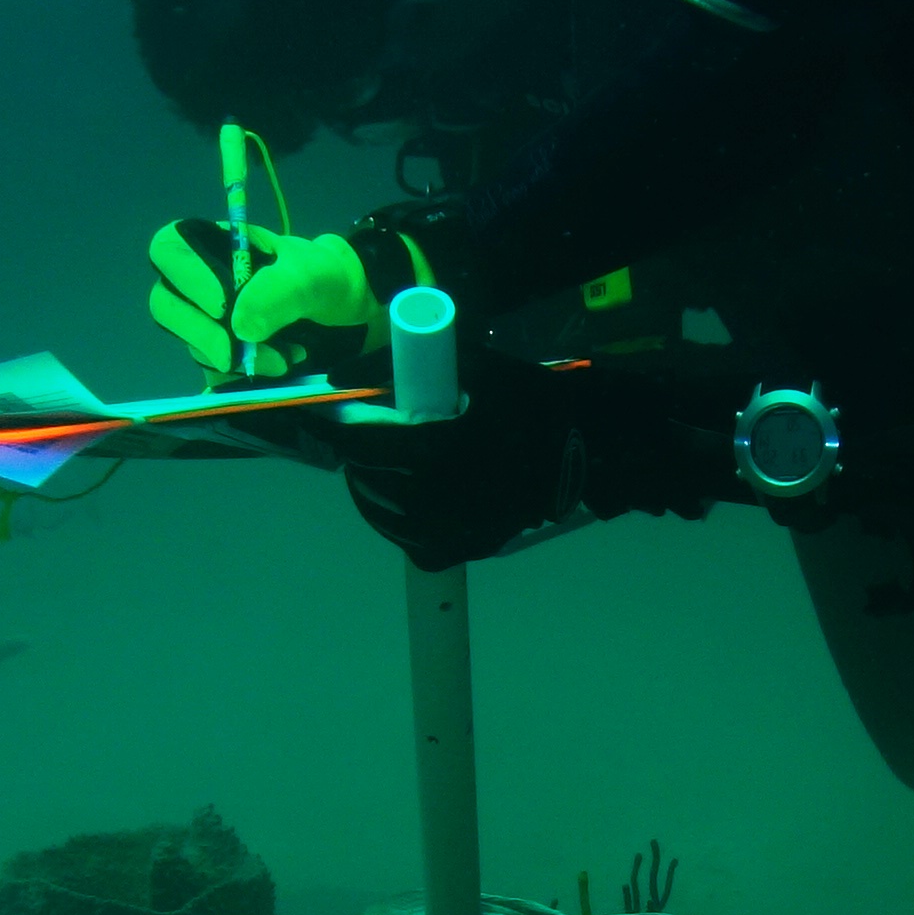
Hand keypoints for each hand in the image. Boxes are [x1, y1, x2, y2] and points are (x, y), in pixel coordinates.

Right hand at [145, 220, 414, 381]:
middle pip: (165, 304)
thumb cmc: (325, 279)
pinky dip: (239, 383)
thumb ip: (280, 289)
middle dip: (200, 332)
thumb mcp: (314, 275)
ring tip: (284, 359)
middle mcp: (203, 287)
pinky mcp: (222, 362)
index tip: (220, 303)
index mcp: (216, 248)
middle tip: (235, 353)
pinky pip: (211, 377)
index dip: (184, 274)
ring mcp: (210, 326)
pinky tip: (273, 376)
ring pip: (194, 345)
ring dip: (234, 359)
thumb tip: (239, 326)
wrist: (348, 316)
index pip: (169, 249)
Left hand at [333, 359, 573, 569]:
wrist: (587, 451)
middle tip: (358, 434)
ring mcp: (450, 530)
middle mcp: (436, 498)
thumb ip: (404, 366)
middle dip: (355, 454)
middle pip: (366, 479)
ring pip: (381, 513)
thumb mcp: (474, 365)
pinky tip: (400, 499)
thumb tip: (343, 375)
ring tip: (374, 465)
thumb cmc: (531, 401)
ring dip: (369, 487)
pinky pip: (409, 541)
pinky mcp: (464, 548)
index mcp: (435, 450)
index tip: (326, 415)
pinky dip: (396, 520)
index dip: (335, 427)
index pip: (360, 442)